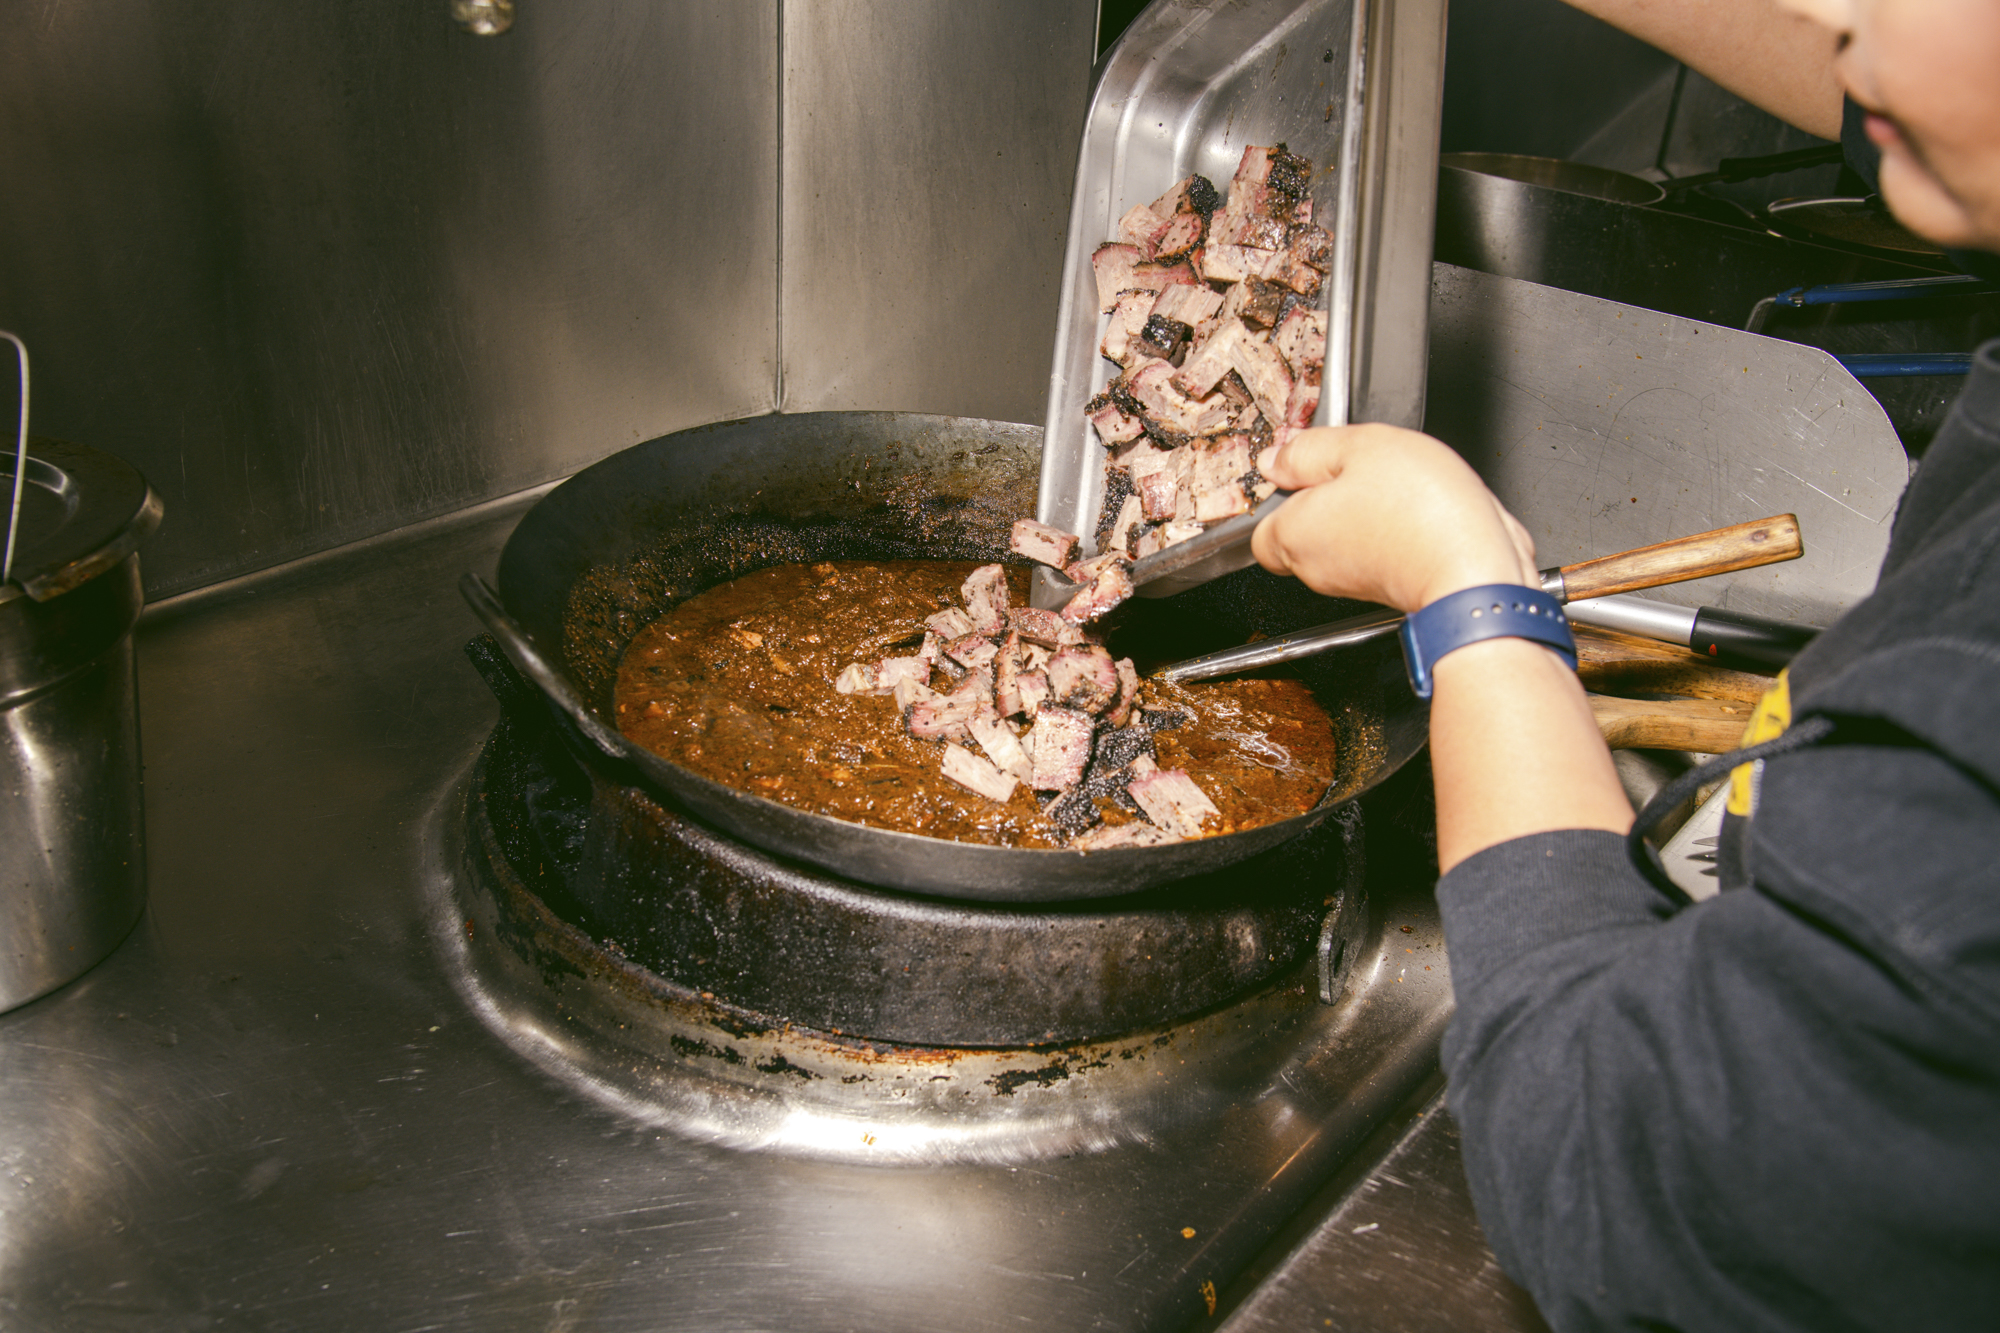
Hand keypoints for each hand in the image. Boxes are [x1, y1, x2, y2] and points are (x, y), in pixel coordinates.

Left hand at [1251, 424, 1540, 610]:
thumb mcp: (1361, 447)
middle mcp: (1316, 568)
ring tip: (1398, 486)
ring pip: (1345, 538)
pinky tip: (1421, 509)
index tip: (1308, 465)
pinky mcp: (1390, 589)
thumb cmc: (1422, 515)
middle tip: (1359, 468)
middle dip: (1326, 497)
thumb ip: (1311, 449)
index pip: (1259, 525)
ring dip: (1366, 510)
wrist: (1477, 575)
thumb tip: (1277, 458)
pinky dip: (1396, 530)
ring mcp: (1354, 583)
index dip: (1281, 493)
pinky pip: (1382, 550)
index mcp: (1294, 534)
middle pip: (1304, 529)